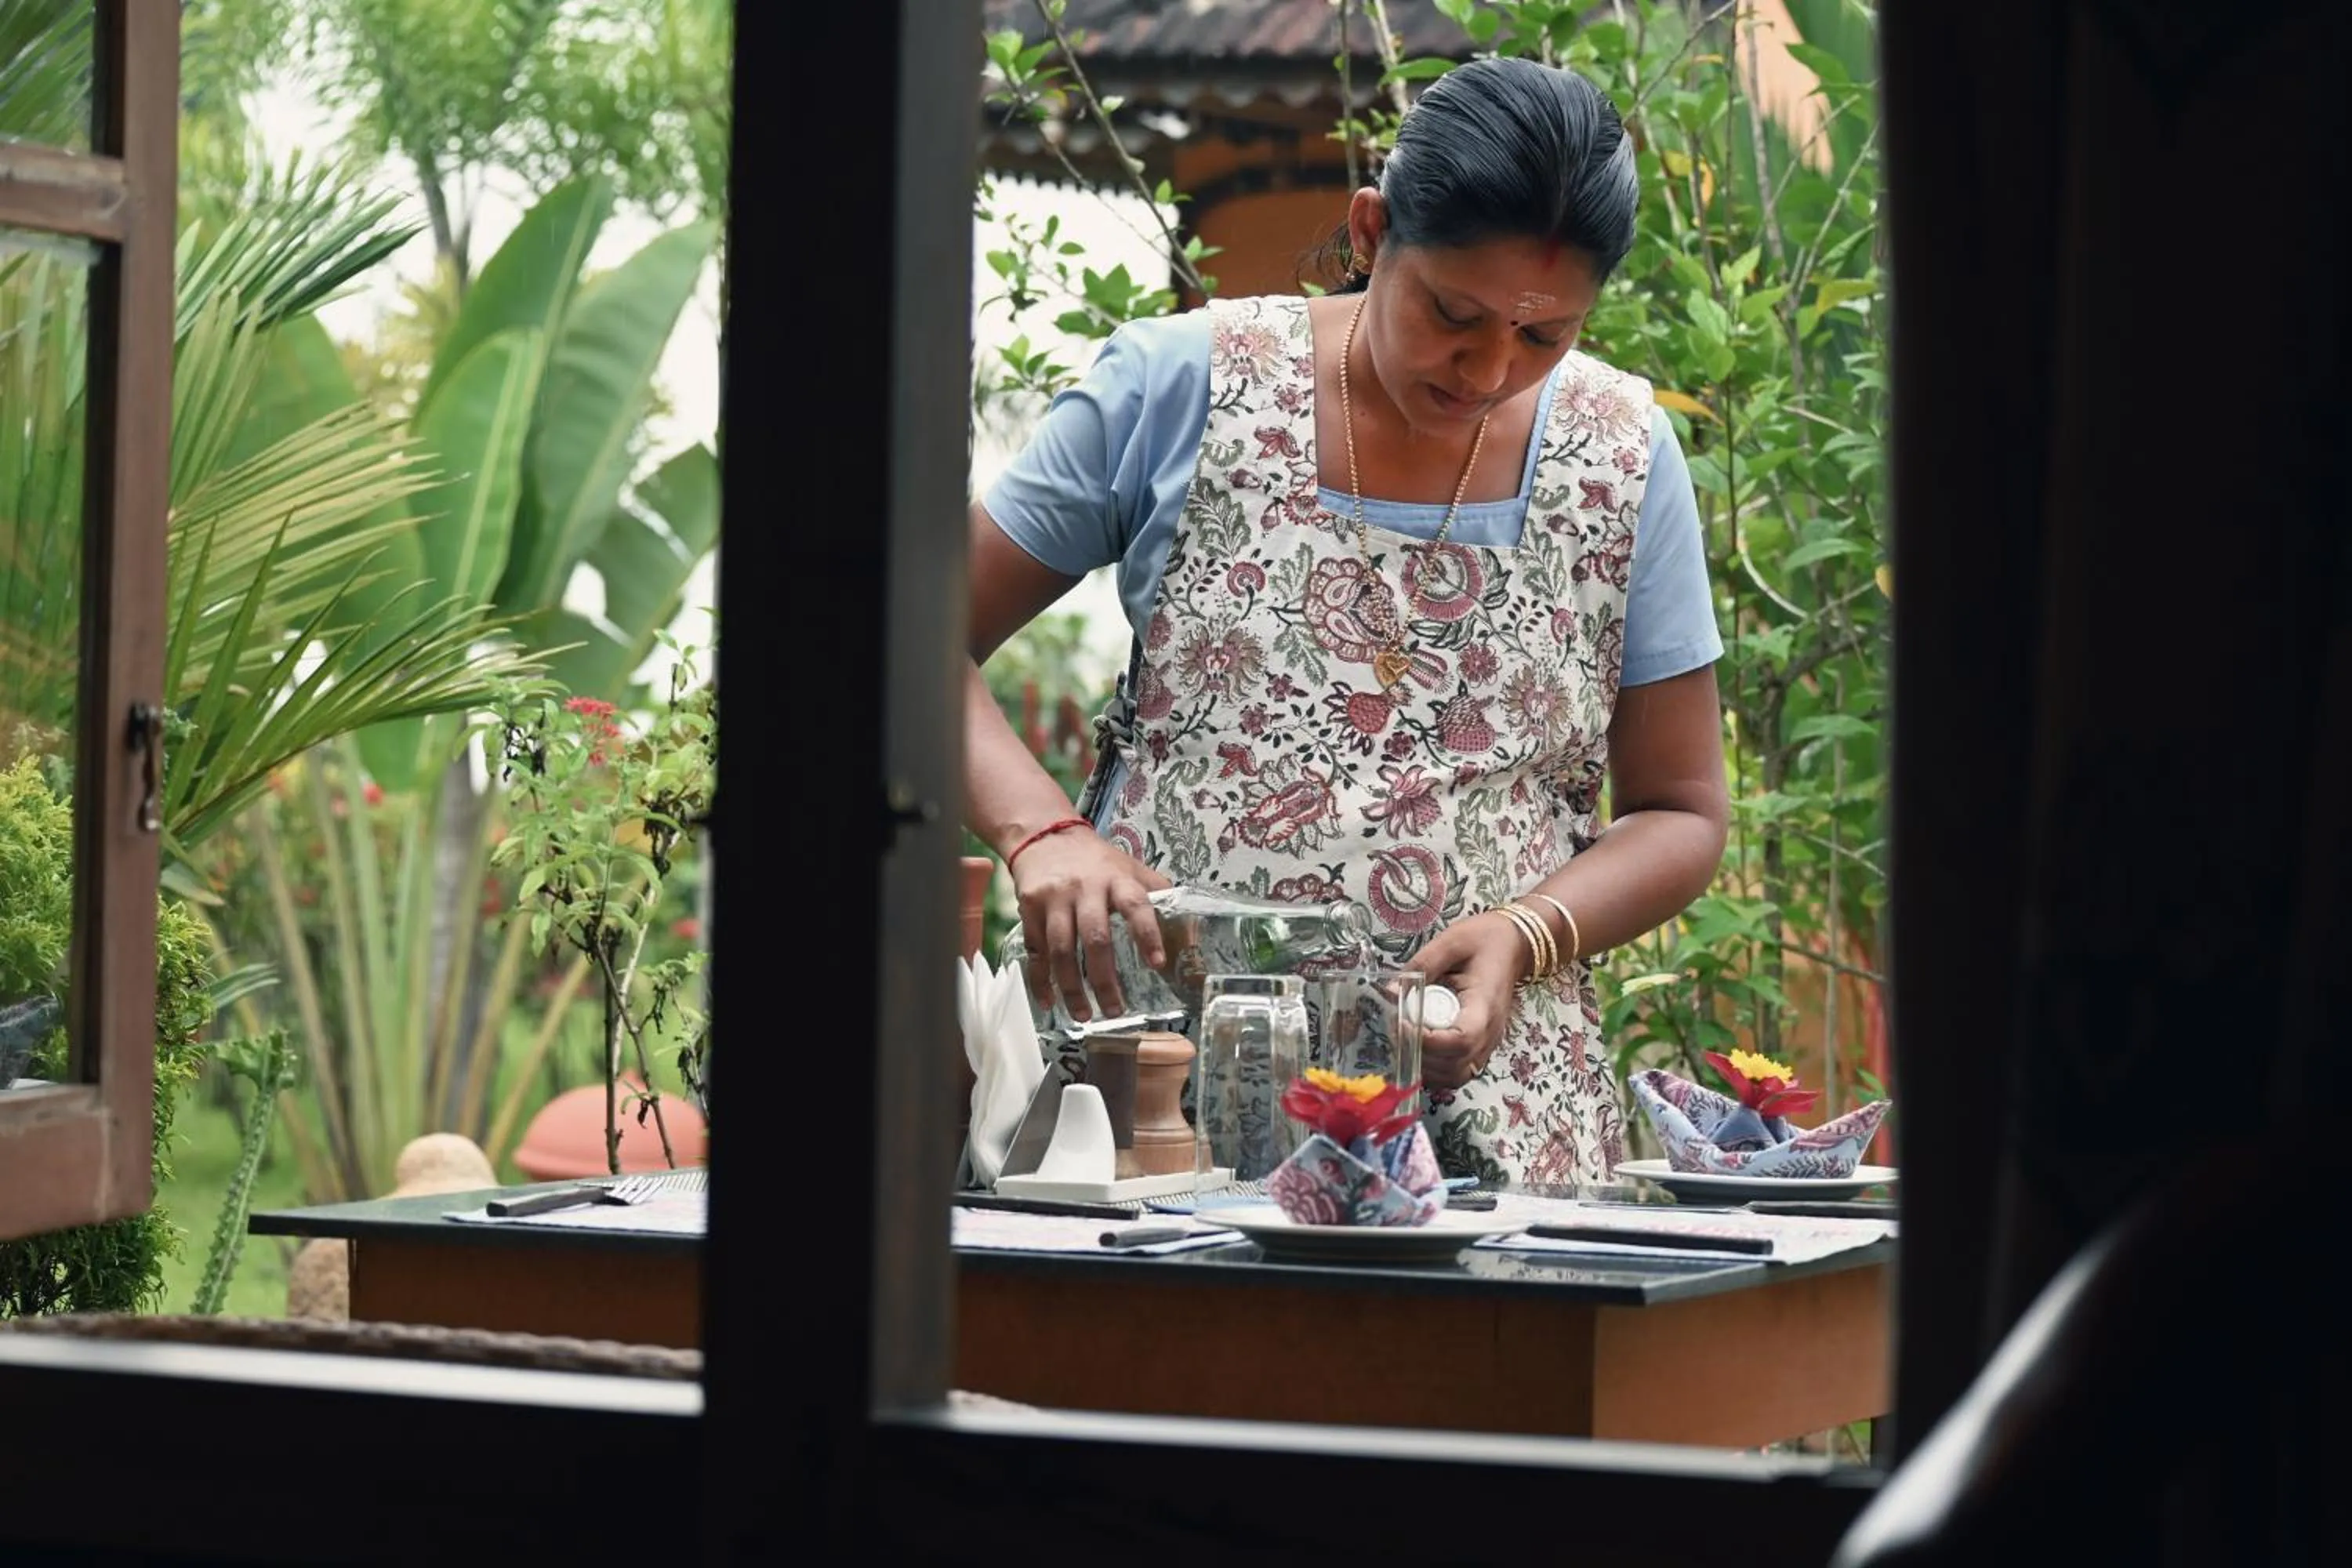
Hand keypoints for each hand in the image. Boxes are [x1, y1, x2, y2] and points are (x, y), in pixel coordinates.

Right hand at [1007, 826, 1171, 1021]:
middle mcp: (1085, 889)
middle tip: (1116, 1010)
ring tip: (1083, 1015)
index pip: (1136, 906)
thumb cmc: (1096, 860)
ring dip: (1072, 987)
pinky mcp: (1030, 909)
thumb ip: (1156, 894)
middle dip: (1104, 978)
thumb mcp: (1129, 867)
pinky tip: (1049, 1003)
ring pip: (1061, 949)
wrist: (1044, 836)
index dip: (1147, 935)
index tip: (1158, 964)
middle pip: (1095, 937)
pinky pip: (1035, 950)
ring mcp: (1055, 900)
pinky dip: (1040, 980)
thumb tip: (1189, 931)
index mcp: (1117, 879)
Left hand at [1407, 910, 1532, 1094]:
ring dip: (1427, 1067)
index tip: (1402, 1024)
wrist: (1514, 944)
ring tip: (1407, 1039)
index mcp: (1484, 1006)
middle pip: (1455, 1066)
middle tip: (1397, 1029)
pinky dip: (1436, 1069)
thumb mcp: (1450, 943)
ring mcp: (1488, 1043)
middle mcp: (1490, 1032)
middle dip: (1420, 1054)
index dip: (1428, 1040)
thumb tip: (1390, 992)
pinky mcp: (1481, 1045)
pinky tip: (1419, 1047)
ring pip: (1456, 1076)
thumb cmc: (1484, 940)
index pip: (1460, 1040)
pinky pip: (1459, 1071)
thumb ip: (1420, 966)